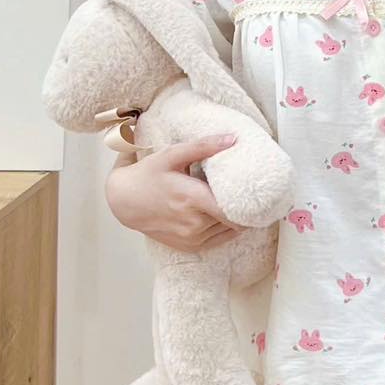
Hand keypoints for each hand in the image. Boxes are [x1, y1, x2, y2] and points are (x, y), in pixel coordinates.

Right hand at [105, 133, 246, 252]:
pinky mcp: (190, 246)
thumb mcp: (172, 155)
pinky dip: (228, 229)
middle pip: (235, 219)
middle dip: (246, 208)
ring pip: (230, 231)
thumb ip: (203, 146)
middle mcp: (194, 223)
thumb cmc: (148, 175)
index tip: (261, 192)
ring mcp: (192, 238)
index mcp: (192, 198)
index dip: (252, 204)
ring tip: (241, 202)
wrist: (123, 201)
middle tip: (255, 194)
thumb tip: (233, 139)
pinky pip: (220, 240)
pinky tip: (228, 215)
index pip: (234, 210)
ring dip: (237, 218)